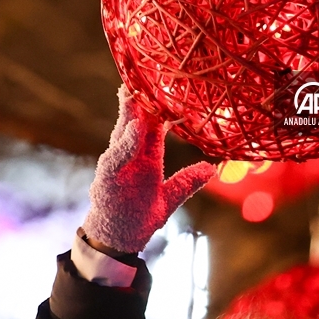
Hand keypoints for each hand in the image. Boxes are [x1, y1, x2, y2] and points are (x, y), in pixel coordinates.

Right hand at [82, 85, 215, 253]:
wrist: (118, 241)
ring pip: (122, 133)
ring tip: (135, 93)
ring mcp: (116, 164)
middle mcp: (130, 156)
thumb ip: (186, 182)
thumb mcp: (169, 199)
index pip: (153, 126)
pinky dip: (125, 143)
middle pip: (136, 122)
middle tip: (146, 77)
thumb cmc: (139, 217)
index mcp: (146, 157)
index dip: (159, 107)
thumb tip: (212, 169)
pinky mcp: (106, 178)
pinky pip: (115, 157)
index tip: (166, 85)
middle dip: (140, 101)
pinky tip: (135, 129)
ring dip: (129, 114)